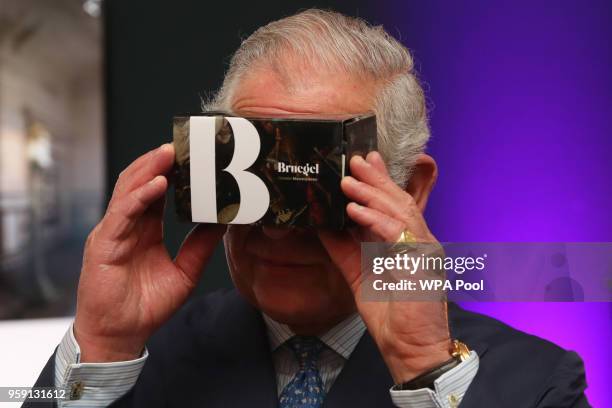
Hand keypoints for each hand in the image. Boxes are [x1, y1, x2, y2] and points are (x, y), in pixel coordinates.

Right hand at [74, 144, 225, 361]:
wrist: (122, 335)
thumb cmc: (147, 305)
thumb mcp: (185, 272)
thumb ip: (200, 246)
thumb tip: (223, 223)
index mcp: (144, 229)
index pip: (156, 191)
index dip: (172, 172)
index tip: (193, 156)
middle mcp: (127, 225)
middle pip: (140, 182)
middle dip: (159, 161)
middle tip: (183, 144)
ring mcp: (113, 231)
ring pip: (129, 190)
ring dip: (149, 168)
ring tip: (169, 152)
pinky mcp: (104, 243)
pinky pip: (122, 213)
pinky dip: (139, 195)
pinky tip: (157, 183)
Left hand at [318, 151, 450, 383]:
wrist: (409, 348)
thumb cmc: (389, 313)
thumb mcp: (358, 273)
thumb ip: (344, 247)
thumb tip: (322, 224)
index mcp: (406, 241)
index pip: (394, 204)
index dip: (380, 181)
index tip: (364, 161)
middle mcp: (418, 241)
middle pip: (399, 200)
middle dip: (376, 179)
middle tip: (356, 160)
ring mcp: (423, 251)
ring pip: (400, 211)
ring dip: (372, 194)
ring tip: (349, 181)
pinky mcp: (421, 264)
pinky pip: (397, 234)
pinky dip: (375, 220)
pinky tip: (354, 211)